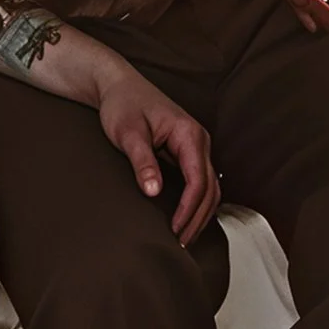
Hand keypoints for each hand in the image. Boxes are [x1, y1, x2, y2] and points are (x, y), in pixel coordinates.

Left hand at [91, 61, 217, 245]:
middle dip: (198, 218)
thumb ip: (142, 161)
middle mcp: (199, 140)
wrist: (118, 85)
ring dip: (200, 213)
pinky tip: (184, 218)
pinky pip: (199, 181)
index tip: (175, 230)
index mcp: (189, 134)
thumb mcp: (128, 133)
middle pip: (210, 188)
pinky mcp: (187, 151)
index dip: (188, 210)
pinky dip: (196, 202)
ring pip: (209, 187)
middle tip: (181, 243)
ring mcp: (195, 146)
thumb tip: (153, 191)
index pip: (198, 181)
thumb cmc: (122, 104)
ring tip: (184, 237)